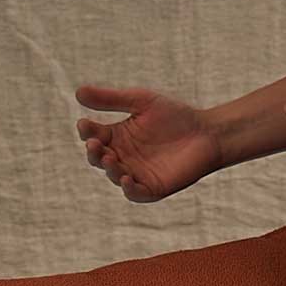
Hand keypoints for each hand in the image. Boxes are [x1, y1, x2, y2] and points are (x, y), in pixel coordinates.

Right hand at [75, 85, 223, 201]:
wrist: (207, 133)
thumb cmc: (176, 115)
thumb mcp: (141, 102)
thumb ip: (111, 99)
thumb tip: (77, 92)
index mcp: (117, 136)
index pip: (94, 135)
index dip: (87, 132)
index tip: (84, 124)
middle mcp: (122, 156)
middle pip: (99, 158)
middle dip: (94, 152)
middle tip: (93, 144)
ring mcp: (135, 173)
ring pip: (114, 175)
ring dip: (108, 168)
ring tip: (109, 158)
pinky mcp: (151, 188)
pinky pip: (134, 193)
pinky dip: (128, 188)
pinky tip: (126, 178)